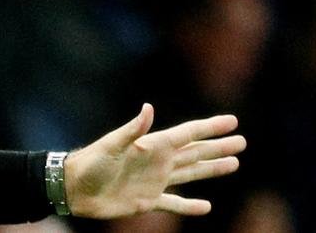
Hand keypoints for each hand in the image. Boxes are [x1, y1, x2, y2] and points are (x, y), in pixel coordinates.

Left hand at [65, 103, 245, 217]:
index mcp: (152, 145)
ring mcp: (154, 181)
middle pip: (195, 152)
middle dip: (218, 147)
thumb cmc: (90, 163)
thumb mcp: (112, 144)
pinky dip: (190, 206)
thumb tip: (149, 108)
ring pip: (191, 174)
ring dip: (211, 169)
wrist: (73, 188)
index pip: (188, 134)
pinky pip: (175, 203)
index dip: (210, 128)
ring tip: (234, 164)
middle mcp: (157, 161)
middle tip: (242, 141)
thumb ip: (133, 129)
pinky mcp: (148, 200)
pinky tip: (206, 206)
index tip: (232, 121)